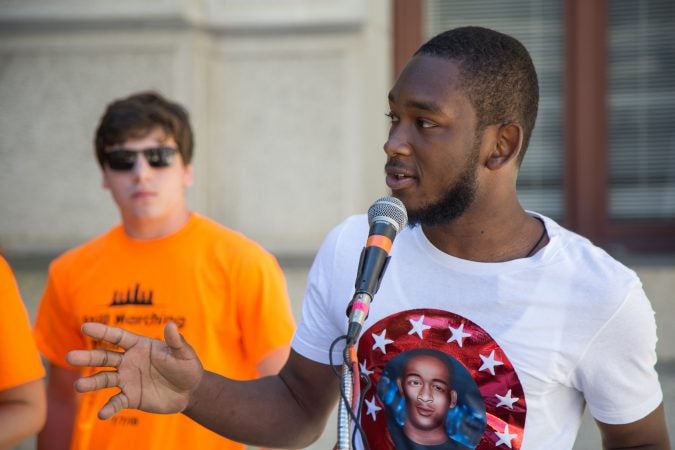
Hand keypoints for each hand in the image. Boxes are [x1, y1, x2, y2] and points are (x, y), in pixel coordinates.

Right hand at [66, 322, 202, 419]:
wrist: (190, 392)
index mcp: (139, 346)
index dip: (102, 331)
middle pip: (104, 357)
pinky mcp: (131, 397)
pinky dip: (109, 407)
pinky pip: (116, 401)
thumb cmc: (187, 367)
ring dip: (91, 383)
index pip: (117, 337)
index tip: (85, 326)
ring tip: (79, 387)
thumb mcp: (184, 354)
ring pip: (104, 379)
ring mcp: (127, 379)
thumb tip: (171, 325)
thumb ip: (176, 341)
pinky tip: (103, 414)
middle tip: (70, 357)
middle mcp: (129, 361)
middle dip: (87, 357)